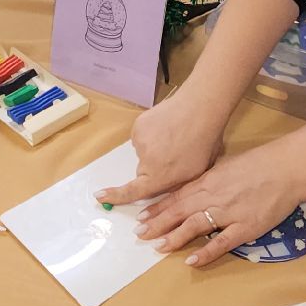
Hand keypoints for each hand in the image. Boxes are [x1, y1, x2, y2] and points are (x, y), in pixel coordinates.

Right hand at [96, 90, 226, 206]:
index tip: (99, 196)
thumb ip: (176, 183)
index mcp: (160, 177)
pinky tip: (169, 127)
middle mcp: (145, 161)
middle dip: (156, 167)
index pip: (133, 192)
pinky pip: (143, 136)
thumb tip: (162, 186)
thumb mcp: (197, 172)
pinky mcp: (139, 126)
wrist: (200, 108)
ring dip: (156, 149)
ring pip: (144, 152)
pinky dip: (152, 134)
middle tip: (178, 155)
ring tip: (177, 137)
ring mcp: (140, 142)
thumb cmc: (205, 141)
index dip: (115, 196)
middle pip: (144, 171)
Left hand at [134, 146, 302, 267]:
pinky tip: (191, 260)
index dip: (157, 208)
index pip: (176, 196)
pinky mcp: (245, 227)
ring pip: (194, 226)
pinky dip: (205, 252)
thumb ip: (209, 180)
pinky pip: (221, 242)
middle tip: (140, 235)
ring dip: (174, 237)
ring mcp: (228, 213)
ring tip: (158, 247)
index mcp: (208, 181)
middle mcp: (213, 197)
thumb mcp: (227, 166)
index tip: (141, 217)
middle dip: (157, 224)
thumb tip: (195, 188)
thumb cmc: (259, 165)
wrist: (286, 169)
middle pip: (178, 212)